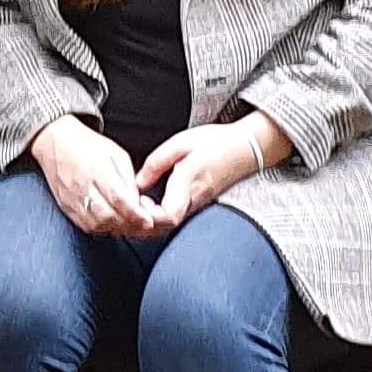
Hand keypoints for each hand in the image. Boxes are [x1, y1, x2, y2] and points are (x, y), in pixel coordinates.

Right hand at [30, 115, 164, 237]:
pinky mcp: (67, 208)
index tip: (148, 221)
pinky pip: (88, 227)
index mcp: (97, 170)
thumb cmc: (86, 145)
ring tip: (130, 223)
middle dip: (130, 224)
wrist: (55, 143)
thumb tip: (139, 203)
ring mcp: (72, 200)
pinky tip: (113, 223)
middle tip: (143, 224)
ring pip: (99, 226)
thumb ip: (128, 180)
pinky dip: (104, 228)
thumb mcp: (117, 155)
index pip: (119, 200)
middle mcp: (83, 188)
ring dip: (118, 228)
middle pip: (110, 217)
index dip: (135, 214)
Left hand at [137, 114, 286, 230]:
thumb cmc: (215, 143)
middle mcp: (194, 200)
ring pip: (168, 227)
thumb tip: (137, 183)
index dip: (148, 216)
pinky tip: (146, 206)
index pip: (168, 216)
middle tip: (126, 207)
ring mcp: (197, 205)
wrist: (245, 148)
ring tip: (134, 205)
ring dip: (147, 222)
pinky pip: (174, 220)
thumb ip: (157, 163)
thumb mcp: (181, 143)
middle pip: (164, 227)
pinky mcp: (197, 205)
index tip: (136, 202)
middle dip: (140, 223)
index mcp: (189, 182)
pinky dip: (156, 219)